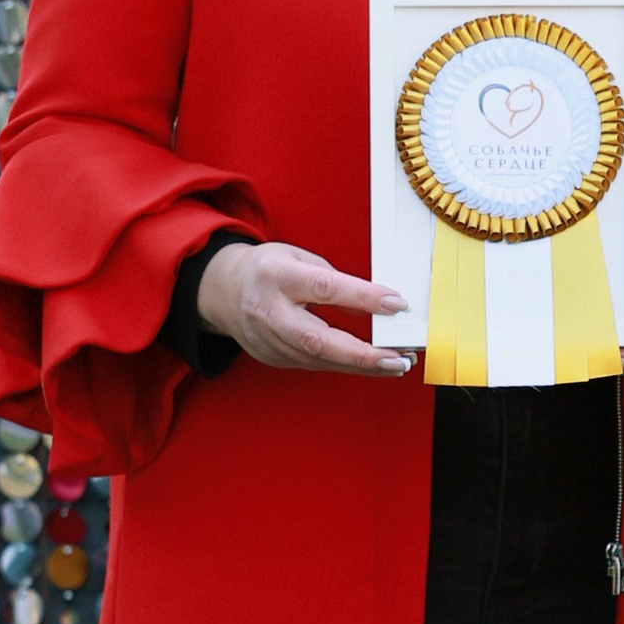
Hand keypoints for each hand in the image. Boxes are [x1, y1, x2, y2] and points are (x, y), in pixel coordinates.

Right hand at [198, 241, 408, 375]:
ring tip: (397, 362)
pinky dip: (346, 366)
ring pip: (320, 360)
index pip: (325, 288)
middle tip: (399, 357)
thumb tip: (376, 306)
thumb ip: (336, 281)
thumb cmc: (269, 270)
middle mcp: (269, 312)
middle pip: (318, 340)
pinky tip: (371, 365)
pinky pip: (315, 365)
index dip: (363, 298)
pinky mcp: (273, 358)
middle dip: (363, 354)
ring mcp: (268, 340)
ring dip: (363, 365)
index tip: (396, 304)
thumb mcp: (301, 258)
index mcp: (276, 276)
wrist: (225, 291)